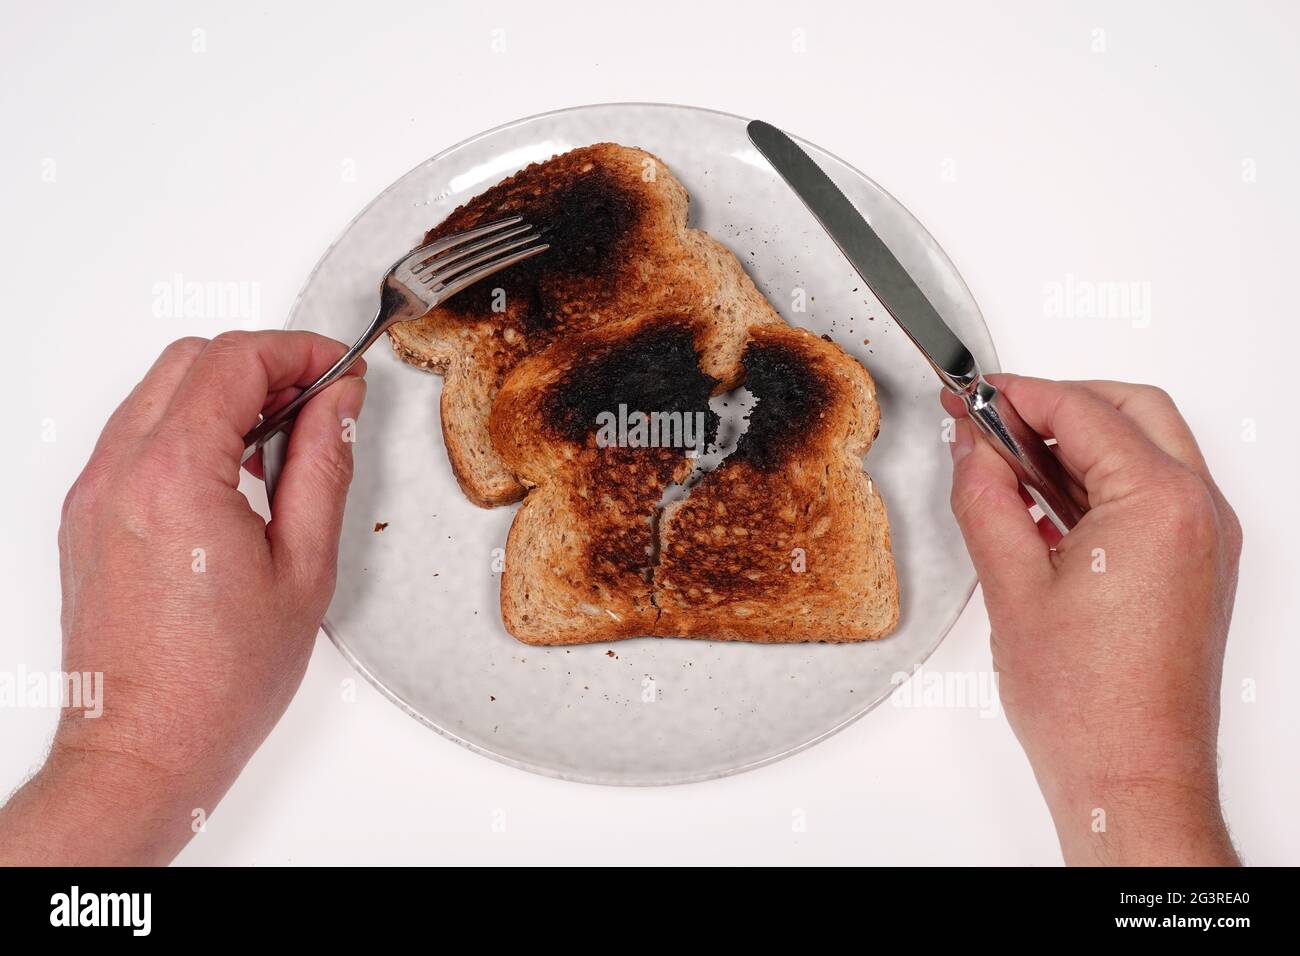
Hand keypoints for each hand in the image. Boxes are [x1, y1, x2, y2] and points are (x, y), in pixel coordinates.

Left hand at [0, 332, 365, 864]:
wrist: (144, 749)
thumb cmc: (218, 682)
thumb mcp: (304, 567)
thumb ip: (322, 466)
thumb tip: (338, 402)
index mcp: (175, 478)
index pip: (235, 362)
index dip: (299, 351)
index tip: (340, 368)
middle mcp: (119, 473)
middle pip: (191, 362)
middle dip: (262, 363)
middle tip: (318, 398)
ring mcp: (93, 494)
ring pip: (160, 393)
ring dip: (224, 394)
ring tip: (281, 441)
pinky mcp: (85, 517)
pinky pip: (136, 437)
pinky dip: (189, 429)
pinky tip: (233, 474)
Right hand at [942, 376, 1240, 865]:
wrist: (1131, 779)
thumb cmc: (1090, 706)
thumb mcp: (1011, 586)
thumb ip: (985, 498)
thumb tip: (971, 448)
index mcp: (1161, 505)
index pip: (1083, 411)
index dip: (1016, 395)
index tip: (972, 397)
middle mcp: (1200, 513)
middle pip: (1130, 410)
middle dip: (1057, 404)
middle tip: (991, 423)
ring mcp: (1206, 540)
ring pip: (1147, 446)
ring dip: (1079, 443)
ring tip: (1009, 469)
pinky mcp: (1197, 566)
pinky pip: (1153, 492)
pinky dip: (1101, 482)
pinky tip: (1044, 510)